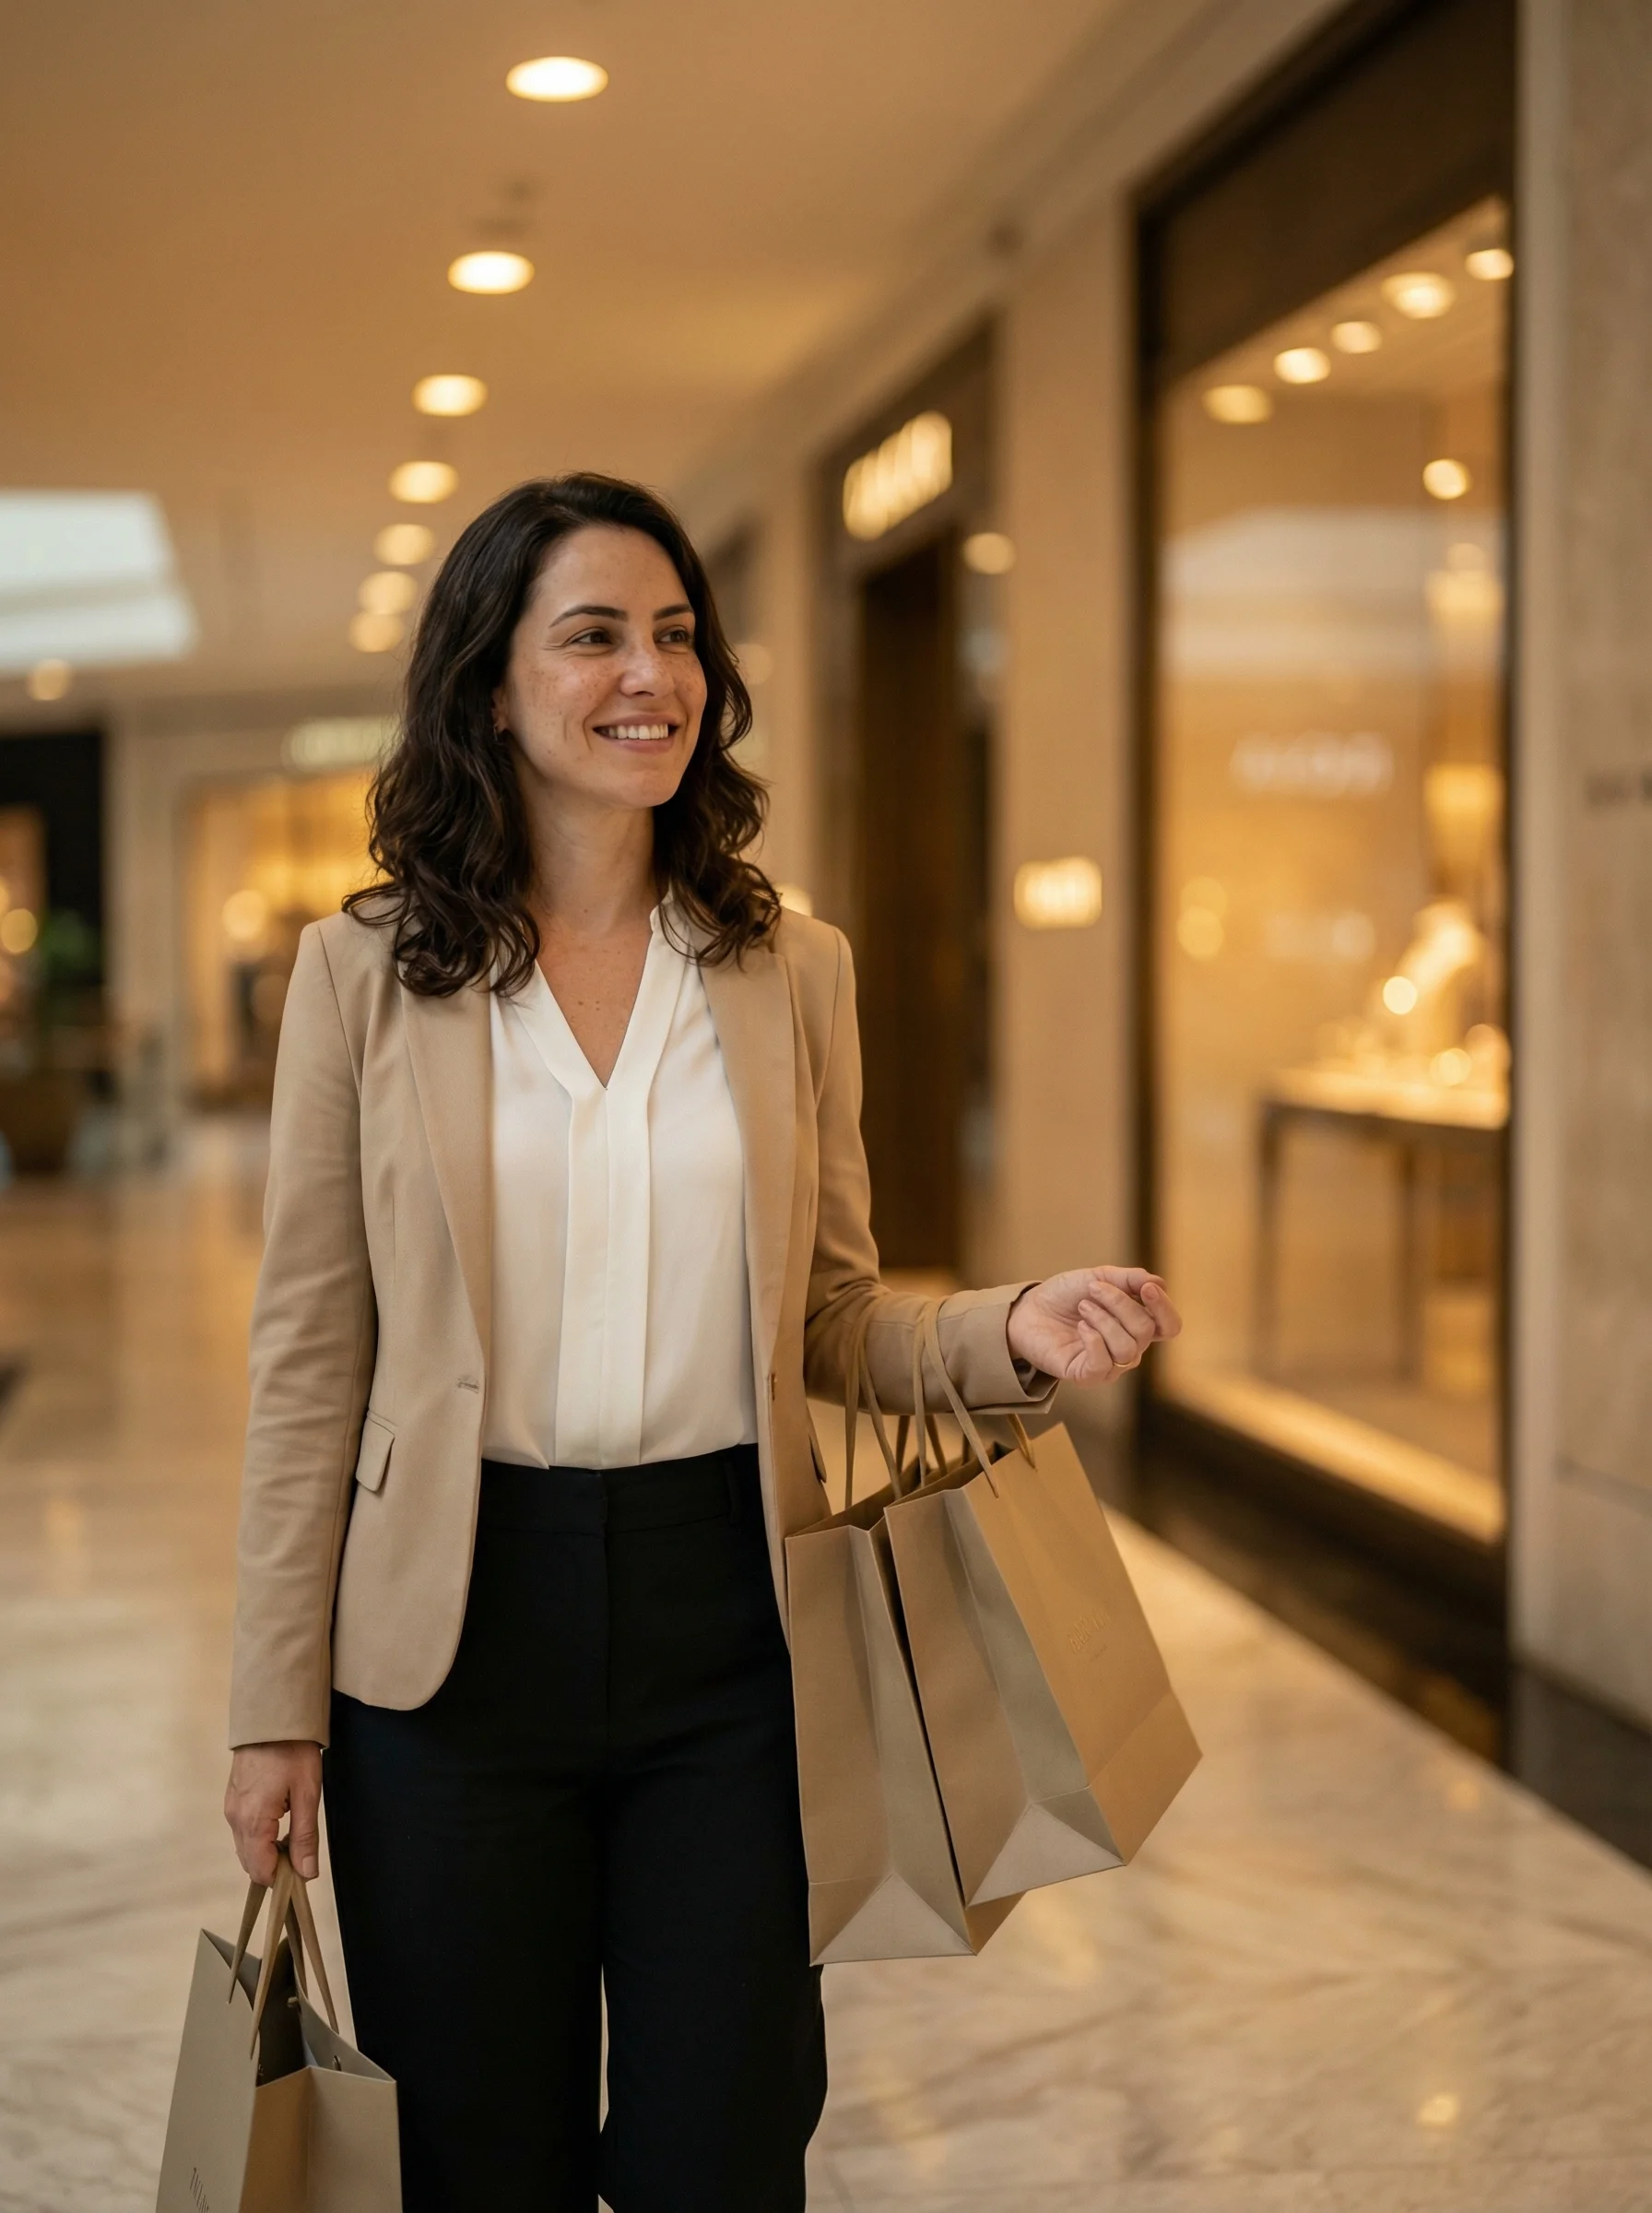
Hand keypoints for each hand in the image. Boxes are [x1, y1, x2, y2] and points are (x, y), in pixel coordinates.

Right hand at [224, 1740, 322, 1884]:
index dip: (282, 1879)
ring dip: (267, 1853)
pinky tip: (280, 1825)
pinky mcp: (233, 1799)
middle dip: (275, 1868)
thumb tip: (306, 1873)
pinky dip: (259, 1838)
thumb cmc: (292, 1751)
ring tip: (294, 1838)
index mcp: (252, 1821)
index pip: (261, 1871)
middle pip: (251, 1863)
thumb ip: (305, 1837)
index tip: (303, 1872)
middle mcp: (235, 1819)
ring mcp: (231, 1808)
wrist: (271, 1716)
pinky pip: (243, 1831)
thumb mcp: (308, 1794)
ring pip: (246, 1848)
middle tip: (302, 1855)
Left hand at [1006, 1266, 1180, 1384]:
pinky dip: (1093, 1339)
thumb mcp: (1098, 1277)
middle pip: (1146, 1330)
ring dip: (1104, 1319)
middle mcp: (1128, 1347)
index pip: (1168, 1326)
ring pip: (1127, 1347)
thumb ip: (1129, 1279)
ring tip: (1083, 1307)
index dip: (1164, 1308)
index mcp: (1136, 1324)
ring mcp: (1109, 1364)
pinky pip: (1103, 1363)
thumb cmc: (1065, 1295)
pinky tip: (1080, 1327)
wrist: (1028, 1309)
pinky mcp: (1087, 1375)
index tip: (1146, 1288)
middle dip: (1120, 1303)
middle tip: (1093, 1289)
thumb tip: (1159, 1283)